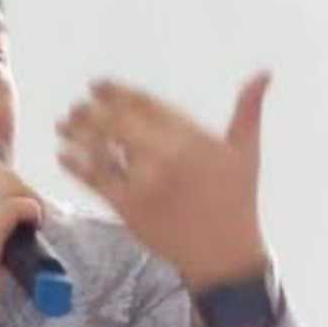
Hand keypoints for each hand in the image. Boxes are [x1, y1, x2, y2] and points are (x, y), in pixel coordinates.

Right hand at [0, 162, 41, 326]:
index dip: (8, 187)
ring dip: (28, 197)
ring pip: (9, 182)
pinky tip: (34, 224)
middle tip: (32, 213)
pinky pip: (17, 205)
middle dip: (22, 187)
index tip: (19, 207)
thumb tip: (8, 234)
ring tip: (35, 219)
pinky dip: (32, 210)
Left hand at [56, 72, 271, 293]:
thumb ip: (248, 109)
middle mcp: (166, 155)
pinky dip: (76, 166)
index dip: (116, 91)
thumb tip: (265, 72)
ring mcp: (145, 181)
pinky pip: (96, 180)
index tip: (96, 85)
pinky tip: (63, 155)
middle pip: (116, 122)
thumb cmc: (236, 200)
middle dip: (91, 110)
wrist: (223, 254)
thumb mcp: (246, 152)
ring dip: (77, 133)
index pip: (144, 104)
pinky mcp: (129, 207)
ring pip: (102, 148)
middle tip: (75, 106)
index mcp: (191, 136)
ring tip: (62, 125)